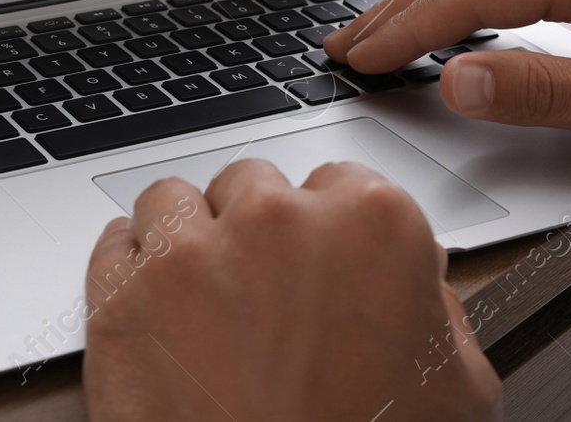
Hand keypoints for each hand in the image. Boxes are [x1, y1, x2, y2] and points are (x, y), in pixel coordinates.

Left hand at [83, 160, 500, 421]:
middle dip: (254, 232)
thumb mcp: (458, 387)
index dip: (327, 230)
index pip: (339, 182)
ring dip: (186, 242)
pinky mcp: (121, 301)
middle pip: (251, 186)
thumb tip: (418, 281)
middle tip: (262, 299)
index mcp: (371, 225)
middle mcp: (277, 221)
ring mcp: (190, 257)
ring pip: (173, 202)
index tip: (317, 261)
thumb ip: (438, 307)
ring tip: (202, 304)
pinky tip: (155, 309)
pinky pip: (112, 246)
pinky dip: (128, 271)